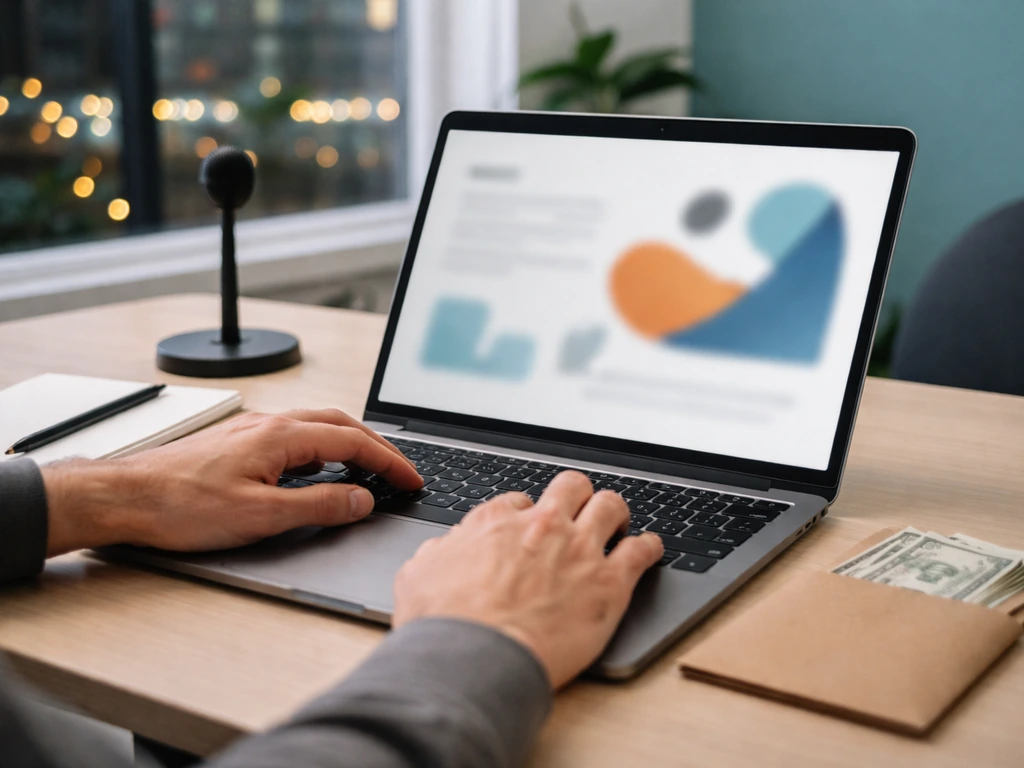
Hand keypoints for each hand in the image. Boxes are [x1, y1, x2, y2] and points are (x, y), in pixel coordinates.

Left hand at [42, 409, 421, 555]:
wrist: (126, 496)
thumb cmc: (181, 506)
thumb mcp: (261, 516)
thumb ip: (319, 507)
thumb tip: (361, 500)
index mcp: (282, 436)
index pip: (353, 443)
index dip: (389, 463)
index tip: (410, 480)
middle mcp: (270, 424)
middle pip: (340, 424)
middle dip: (377, 446)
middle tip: (399, 471)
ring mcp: (253, 430)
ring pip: (317, 426)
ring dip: (350, 442)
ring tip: (368, 467)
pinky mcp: (238, 442)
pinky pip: (295, 434)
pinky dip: (322, 447)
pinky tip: (317, 467)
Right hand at [392, 471, 663, 687]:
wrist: (476, 658)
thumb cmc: (444, 625)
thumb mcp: (418, 574)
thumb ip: (439, 553)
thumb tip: (447, 548)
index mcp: (495, 522)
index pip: (520, 500)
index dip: (528, 513)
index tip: (531, 526)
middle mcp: (541, 527)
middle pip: (572, 487)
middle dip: (577, 495)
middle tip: (581, 509)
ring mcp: (579, 550)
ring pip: (611, 505)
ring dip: (615, 512)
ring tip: (619, 521)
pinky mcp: (610, 582)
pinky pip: (642, 550)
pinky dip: (649, 546)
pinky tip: (650, 549)